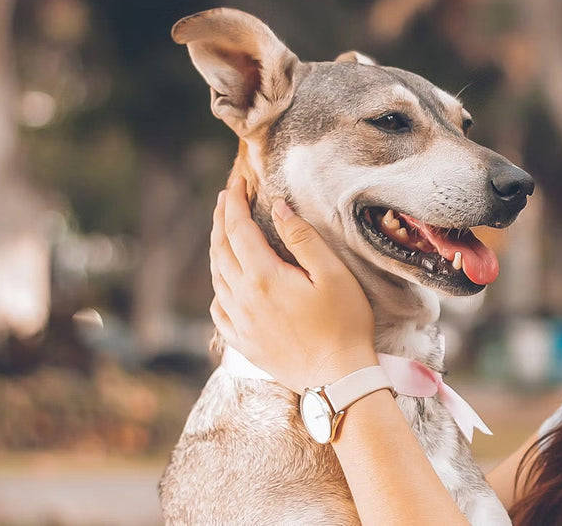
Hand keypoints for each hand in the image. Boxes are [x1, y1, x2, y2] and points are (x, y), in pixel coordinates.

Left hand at [209, 176, 376, 392]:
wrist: (338, 380)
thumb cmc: (344, 324)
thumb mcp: (332, 274)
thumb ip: (302, 238)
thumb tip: (277, 208)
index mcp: (263, 277)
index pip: (238, 229)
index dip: (234, 202)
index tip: (236, 182)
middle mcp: (243, 299)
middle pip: (221, 249)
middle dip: (221, 219)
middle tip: (225, 197)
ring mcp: (240, 323)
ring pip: (217, 278)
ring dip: (217, 249)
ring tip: (223, 231)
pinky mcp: (243, 343)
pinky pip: (219, 310)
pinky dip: (219, 287)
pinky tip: (225, 283)